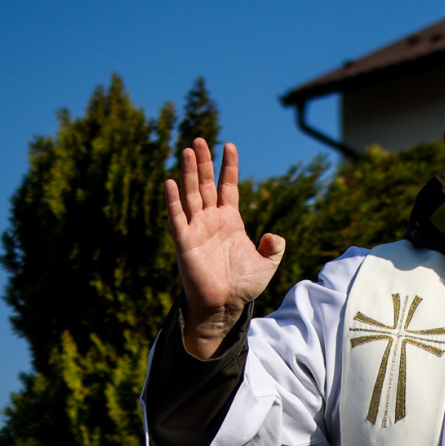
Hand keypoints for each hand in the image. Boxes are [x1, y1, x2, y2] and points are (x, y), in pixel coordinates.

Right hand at [165, 138, 285, 357]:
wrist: (226, 305)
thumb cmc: (244, 285)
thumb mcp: (268, 264)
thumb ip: (274, 247)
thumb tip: (273, 235)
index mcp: (231, 221)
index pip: (228, 187)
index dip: (228, 167)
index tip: (229, 145)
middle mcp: (212, 220)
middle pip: (206, 184)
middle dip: (204, 162)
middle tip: (200, 140)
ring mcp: (197, 229)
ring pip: (191, 194)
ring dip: (188, 173)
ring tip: (187, 150)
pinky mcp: (185, 241)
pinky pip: (177, 217)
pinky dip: (173, 200)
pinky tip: (170, 181)